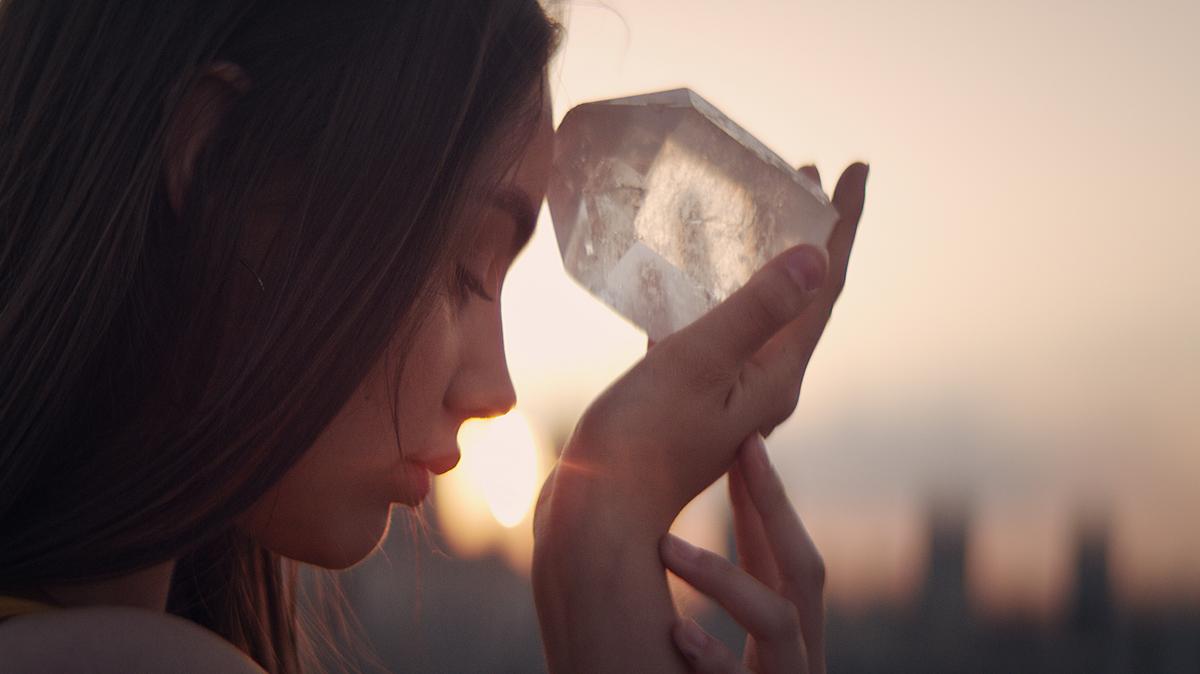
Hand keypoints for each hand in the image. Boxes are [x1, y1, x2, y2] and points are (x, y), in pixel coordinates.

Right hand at [538, 162, 868, 529]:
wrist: (598, 516)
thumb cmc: (640, 444)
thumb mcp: (698, 365)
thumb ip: (754, 310)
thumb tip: (817, 257)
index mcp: (777, 375)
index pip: (824, 286)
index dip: (842, 225)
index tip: (854, 169)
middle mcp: (763, 385)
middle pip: (800, 296)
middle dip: (809, 235)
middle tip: (804, 177)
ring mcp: (727, 394)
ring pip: (756, 312)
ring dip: (761, 260)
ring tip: (755, 214)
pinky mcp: (689, 400)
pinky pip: (713, 332)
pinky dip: (712, 295)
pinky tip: (688, 279)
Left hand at [660, 434, 824, 673]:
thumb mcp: (743, 634)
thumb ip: (740, 584)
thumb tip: (710, 502)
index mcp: (794, 629)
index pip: (787, 550)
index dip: (771, 495)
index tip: (747, 439)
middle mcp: (801, 652)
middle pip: (805, 571)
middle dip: (773, 507)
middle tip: (737, 452)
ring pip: (779, 622)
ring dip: (723, 578)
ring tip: (666, 547)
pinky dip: (714, 657)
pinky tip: (679, 632)